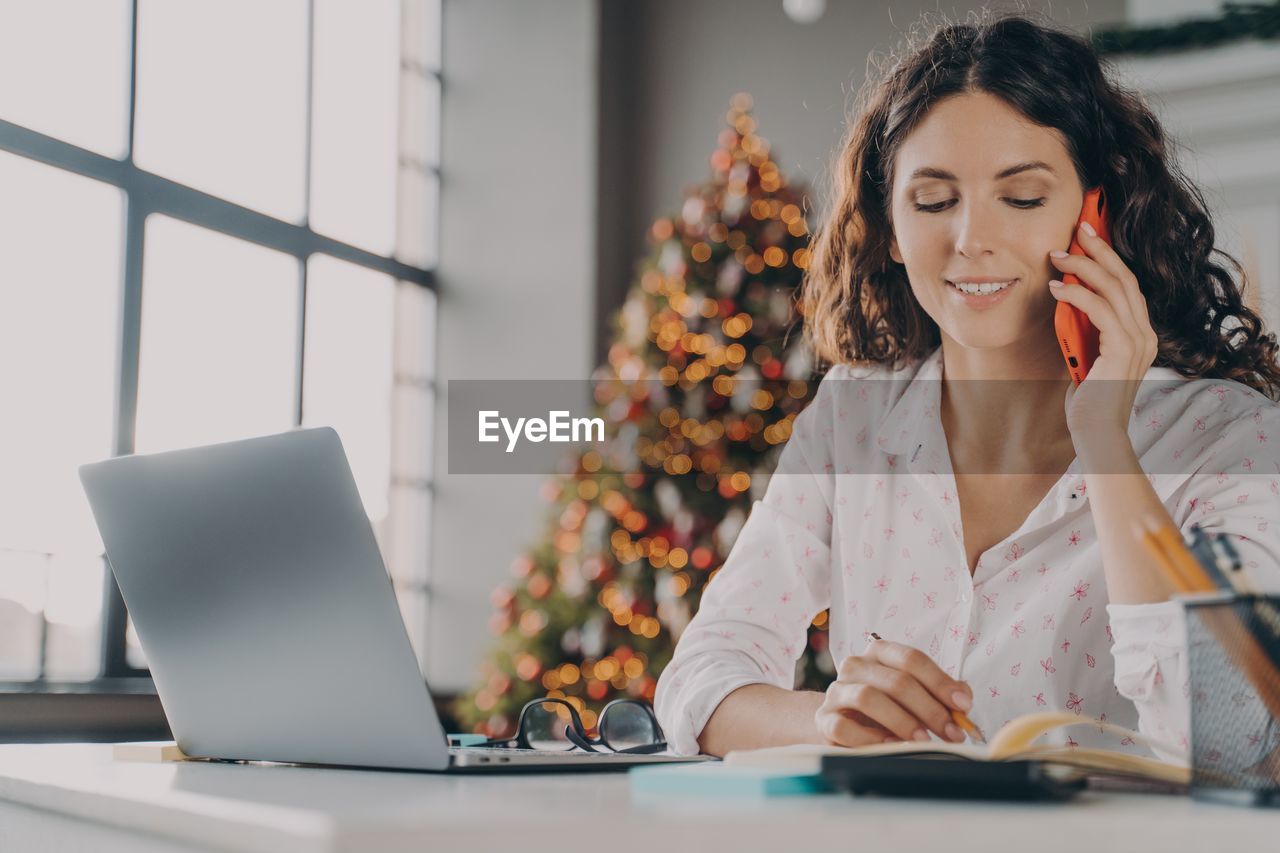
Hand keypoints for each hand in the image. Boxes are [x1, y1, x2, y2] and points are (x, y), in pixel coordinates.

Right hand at [815, 637, 973, 745]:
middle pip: (896, 680)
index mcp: (879, 652)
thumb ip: (938, 693)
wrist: (840, 721)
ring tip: (923, 740)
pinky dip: (870, 738)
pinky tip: (890, 746)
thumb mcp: (912, 694)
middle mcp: (855, 666)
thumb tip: (963, 698)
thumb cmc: (884, 706)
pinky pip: (843, 728)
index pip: (911, 659)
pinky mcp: (824, 719)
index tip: (963, 705)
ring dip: (902, 721)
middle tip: (951, 731)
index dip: (940, 682)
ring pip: (868, 698)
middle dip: (929, 708)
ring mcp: (836, 691)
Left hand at [1048, 220, 1158, 437]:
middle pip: (1125, 278)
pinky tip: (1056, 288)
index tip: (1087, 236)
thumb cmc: (1087, 399)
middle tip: (1079, 227)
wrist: (1096, 431)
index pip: (1127, 285)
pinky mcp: (1124, 349)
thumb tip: (1067, 303)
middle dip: (1100, 249)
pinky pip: (1100, 310)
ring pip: (1114, 288)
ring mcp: (1138, 340)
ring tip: (1057, 256)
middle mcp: (1145, 333)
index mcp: (1140, 334)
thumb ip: (1086, 331)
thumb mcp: (1087, 356)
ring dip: (1083, 267)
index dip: (1108, 258)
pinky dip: (1077, 295)